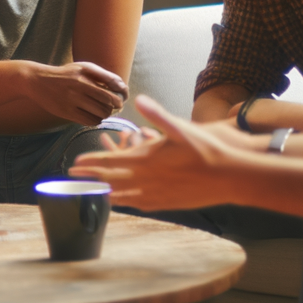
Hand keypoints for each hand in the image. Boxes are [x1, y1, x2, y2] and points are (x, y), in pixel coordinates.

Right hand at [23, 61, 127, 125]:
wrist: (38, 80)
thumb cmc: (65, 74)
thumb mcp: (83, 67)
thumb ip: (103, 75)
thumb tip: (121, 86)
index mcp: (86, 72)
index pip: (114, 85)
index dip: (122, 93)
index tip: (122, 97)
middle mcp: (80, 85)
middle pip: (109, 101)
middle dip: (116, 105)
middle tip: (115, 106)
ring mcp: (72, 99)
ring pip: (101, 112)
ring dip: (106, 114)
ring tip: (103, 111)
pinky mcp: (66, 112)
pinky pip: (90, 121)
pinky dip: (96, 120)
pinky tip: (94, 116)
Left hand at [70, 95, 237, 210]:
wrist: (229, 177)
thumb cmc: (206, 150)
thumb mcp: (180, 127)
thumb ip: (157, 114)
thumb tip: (139, 98)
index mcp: (146, 159)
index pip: (110, 162)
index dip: (91, 163)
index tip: (75, 163)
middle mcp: (146, 179)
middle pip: (110, 180)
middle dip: (90, 178)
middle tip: (73, 178)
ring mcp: (155, 194)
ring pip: (122, 196)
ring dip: (104, 192)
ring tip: (91, 191)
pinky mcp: (166, 204)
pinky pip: (139, 205)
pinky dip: (125, 202)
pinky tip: (122, 202)